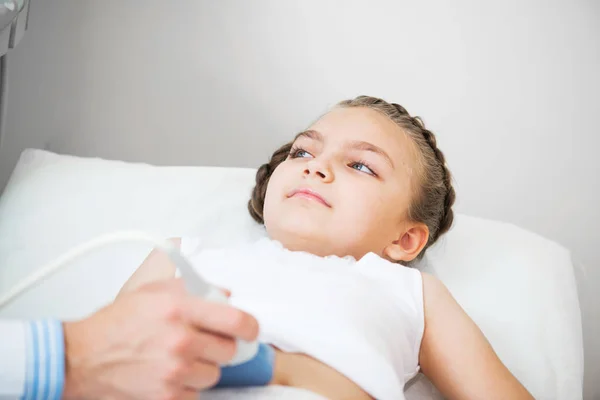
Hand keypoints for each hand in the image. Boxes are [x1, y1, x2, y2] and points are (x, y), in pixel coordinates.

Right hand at [61, 278, 258, 399]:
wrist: (82, 357)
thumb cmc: (117, 323)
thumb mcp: (155, 291)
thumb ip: (194, 288)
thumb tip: (226, 295)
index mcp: (180, 307)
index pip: (237, 320)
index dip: (250, 327)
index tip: (249, 331)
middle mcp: (181, 339)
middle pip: (229, 350)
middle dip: (220, 346)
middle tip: (204, 343)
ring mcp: (174, 370)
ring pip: (214, 374)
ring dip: (202, 368)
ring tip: (179, 359)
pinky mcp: (166, 396)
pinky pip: (196, 394)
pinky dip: (186, 388)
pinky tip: (169, 375)